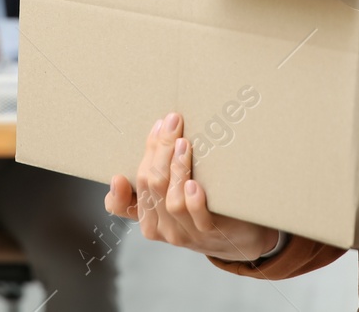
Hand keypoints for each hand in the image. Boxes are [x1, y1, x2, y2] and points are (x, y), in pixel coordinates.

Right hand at [105, 112, 278, 261]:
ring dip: (176, 168)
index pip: (122, 206)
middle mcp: (163, 229)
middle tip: (170, 123)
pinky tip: (194, 183)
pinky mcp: (211, 233)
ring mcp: (187, 233)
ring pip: (172, 201)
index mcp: (148, 219)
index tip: (118, 175)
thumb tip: (152, 133)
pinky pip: (197, 217)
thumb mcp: (171, 194)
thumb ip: (155, 175)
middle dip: (158, 151)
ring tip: (184, 143)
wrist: (240, 236)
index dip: (118, 194)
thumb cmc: (202, 208)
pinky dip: (192, 200)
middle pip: (151, 187)